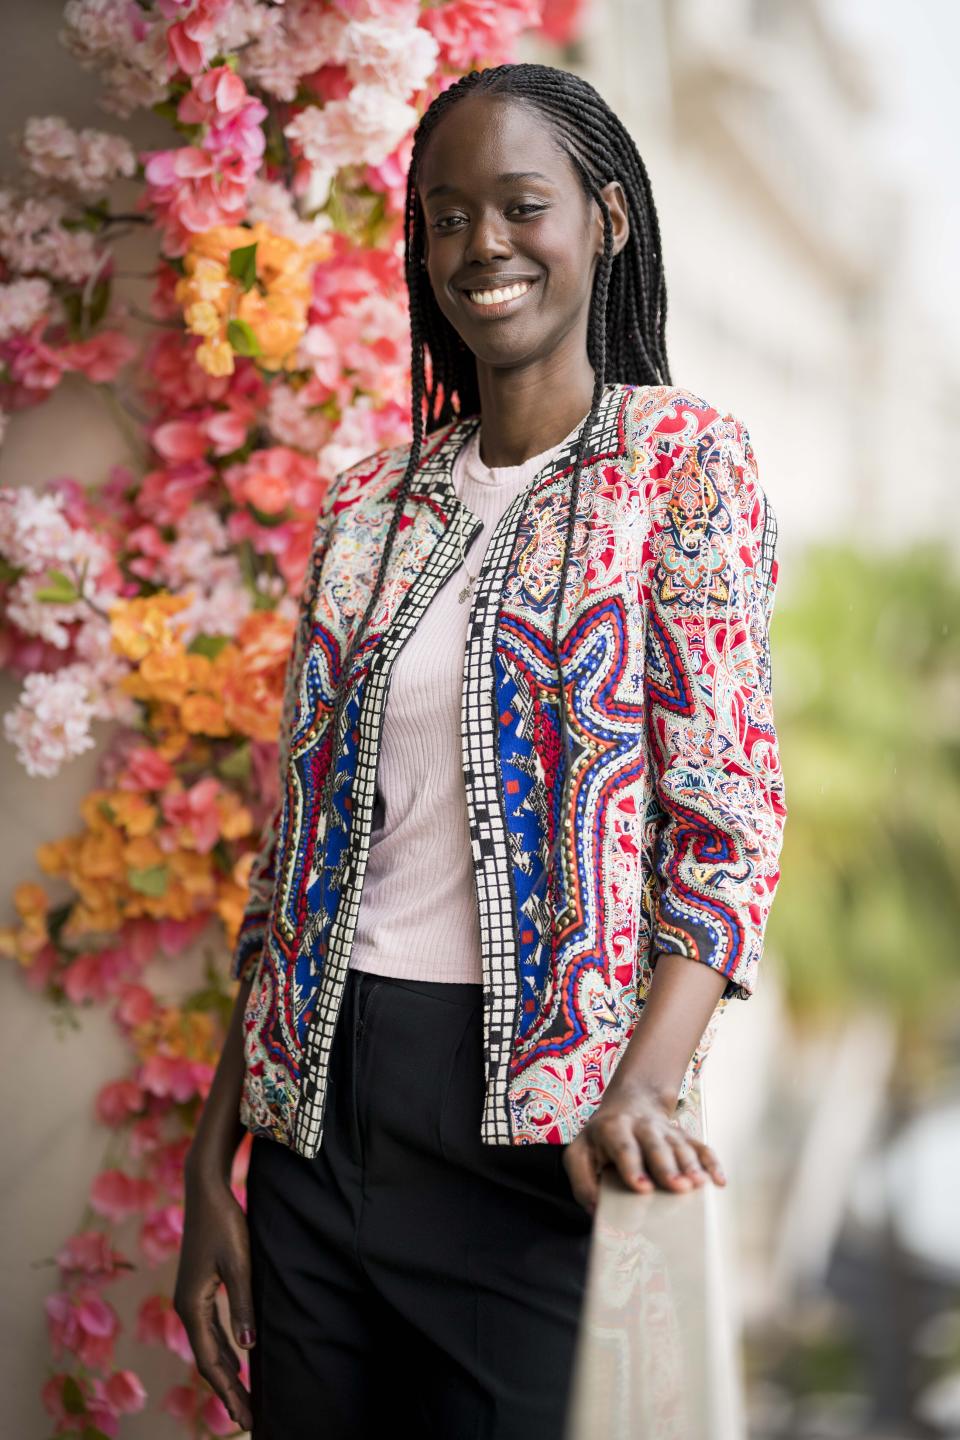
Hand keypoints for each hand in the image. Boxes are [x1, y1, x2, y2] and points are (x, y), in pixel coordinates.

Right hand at [173, 1174, 255, 1431]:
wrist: (206, 1190)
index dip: (230, 1391)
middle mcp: (185, 1307)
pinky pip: (210, 1330)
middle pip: (208, 1360)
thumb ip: (242, 1305)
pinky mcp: (198, 1288)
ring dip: (226, 1373)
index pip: (211, 1362)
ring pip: (208, 1347)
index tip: (245, 1417)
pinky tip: (238, 1360)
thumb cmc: (224, 1223)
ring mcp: (190, 1298)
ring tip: (243, 1399)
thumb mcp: (239, 1263)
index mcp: (191, 1306)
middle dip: (228, 1391)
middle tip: (247, 1420)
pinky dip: (223, 1350)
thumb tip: (249, 1348)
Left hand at [563, 1085, 725, 1213]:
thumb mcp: (578, 1155)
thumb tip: (596, 1210)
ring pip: (681, 1146)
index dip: (633, 1166)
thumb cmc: (601, 1140)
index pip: (623, 1146)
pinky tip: (719, 1181)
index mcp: (613, 1129)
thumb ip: (582, 1183)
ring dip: (691, 1165)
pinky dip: (712, 1163)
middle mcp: (642, 1126)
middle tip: (677, 1187)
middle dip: (667, 1167)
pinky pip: (701, 1147)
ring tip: (698, 1185)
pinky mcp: (684, 1137)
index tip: (642, 1188)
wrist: (627, 1106)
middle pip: (656, 1146)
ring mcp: (666, 1131)